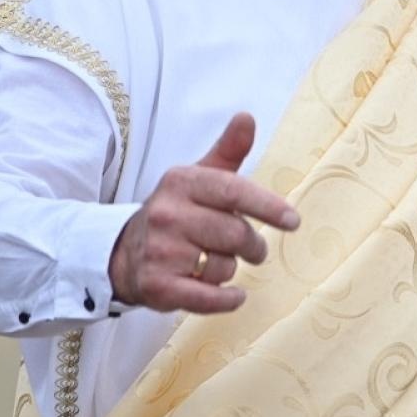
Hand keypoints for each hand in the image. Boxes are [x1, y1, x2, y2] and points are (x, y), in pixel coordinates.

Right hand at [108, 113, 299, 312]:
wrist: (123, 253)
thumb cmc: (176, 212)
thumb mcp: (199, 177)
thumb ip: (228, 151)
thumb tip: (247, 117)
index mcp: (181, 182)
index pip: (233, 191)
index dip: (267, 206)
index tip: (293, 220)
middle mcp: (167, 214)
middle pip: (235, 234)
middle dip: (253, 246)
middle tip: (254, 249)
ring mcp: (159, 252)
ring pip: (224, 267)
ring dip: (230, 270)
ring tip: (215, 262)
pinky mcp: (157, 286)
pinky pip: (206, 299)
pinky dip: (226, 300)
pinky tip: (234, 296)